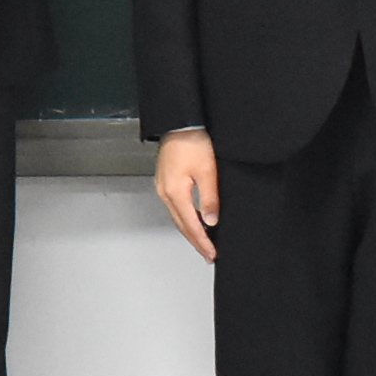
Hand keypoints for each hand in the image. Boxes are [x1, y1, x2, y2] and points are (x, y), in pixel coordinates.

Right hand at [152, 130, 220, 261]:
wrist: (180, 121)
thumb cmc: (192, 140)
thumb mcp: (208, 171)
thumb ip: (209, 199)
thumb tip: (211, 221)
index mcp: (175, 192)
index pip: (191, 226)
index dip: (203, 242)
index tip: (212, 254)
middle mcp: (165, 191)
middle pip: (181, 225)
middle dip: (196, 241)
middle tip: (208, 254)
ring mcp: (163, 186)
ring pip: (177, 216)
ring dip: (190, 230)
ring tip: (203, 241)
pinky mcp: (165, 179)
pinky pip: (175, 206)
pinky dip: (185, 217)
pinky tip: (193, 219)